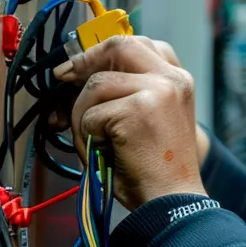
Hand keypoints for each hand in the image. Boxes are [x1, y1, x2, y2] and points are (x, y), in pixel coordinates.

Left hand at [54, 35, 205, 209]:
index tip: (87, 65)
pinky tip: (107, 154)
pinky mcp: (137, 109)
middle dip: (86, 62)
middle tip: (64, 78)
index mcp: (180, 82)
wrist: (173, 202)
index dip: (108, 50)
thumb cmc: (159, 170)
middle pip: (118, 46)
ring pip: (95, 85)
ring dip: (83, 116)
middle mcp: (173, 80)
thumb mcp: (150, 119)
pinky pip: (91, 114)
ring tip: (99, 143)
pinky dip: (88, 138)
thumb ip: (128, 91)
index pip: (140, 44)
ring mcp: (157, 92)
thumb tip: (73, 74)